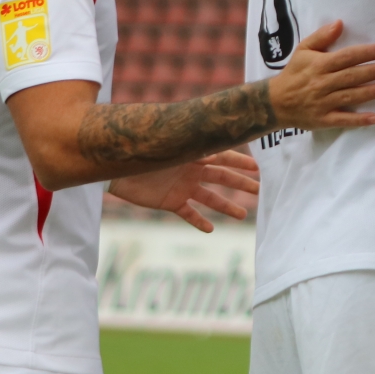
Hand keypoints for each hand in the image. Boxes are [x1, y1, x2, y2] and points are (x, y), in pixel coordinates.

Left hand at [107, 151, 260, 232]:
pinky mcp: (170, 201)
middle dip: (241, 184)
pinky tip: (210, 229)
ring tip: (242, 215)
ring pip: (210, 198)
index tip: (258, 167)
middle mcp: (191, 170)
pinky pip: (188, 213)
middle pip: (222, 178)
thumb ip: (187, 144)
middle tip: (260, 191)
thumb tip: (211, 145)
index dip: (240, 162)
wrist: (114, 169)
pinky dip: (199, 221)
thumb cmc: (140, 150)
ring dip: (226, 206)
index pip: (222, 157)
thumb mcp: (166, 145)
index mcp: (192, 154)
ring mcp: (182, 187)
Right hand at [269, 20, 374, 129]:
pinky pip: (342, 120)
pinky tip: (374, 118)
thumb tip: (339, 23)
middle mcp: (322, 83)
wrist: (275, 102)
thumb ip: (322, 36)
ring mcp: (323, 102)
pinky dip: (358, 120)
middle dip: (373, 71)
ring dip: (369, 93)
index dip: (366, 52)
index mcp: (319, 65)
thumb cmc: (294, 73)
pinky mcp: (323, 119)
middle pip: (351, 76)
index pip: (346, 57)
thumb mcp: (303, 50)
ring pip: (349, 97)